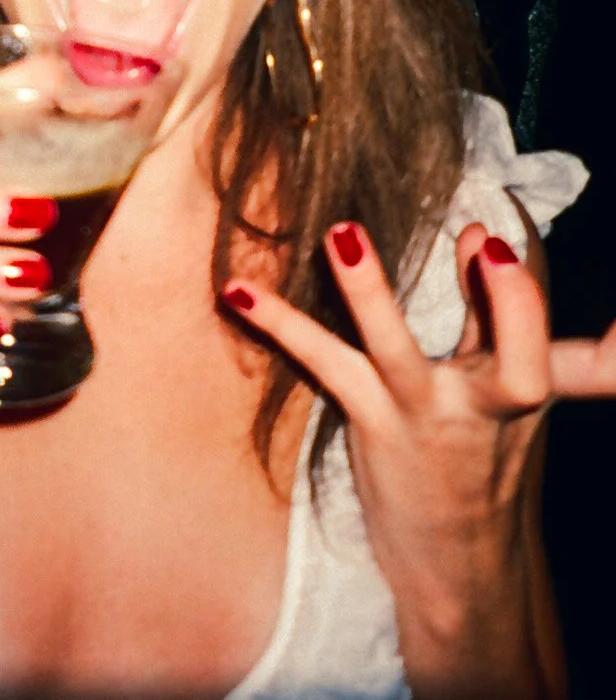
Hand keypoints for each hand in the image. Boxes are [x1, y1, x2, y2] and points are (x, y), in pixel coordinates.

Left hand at [220, 220, 587, 696]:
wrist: (459, 577)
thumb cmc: (476, 460)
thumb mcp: (502, 392)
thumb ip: (492, 315)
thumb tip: (477, 232)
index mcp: (531, 384)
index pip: (569, 339)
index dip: (571, 303)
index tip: (562, 253)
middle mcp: (489, 404)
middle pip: (519, 358)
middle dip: (514, 303)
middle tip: (487, 245)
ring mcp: (426, 419)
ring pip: (399, 354)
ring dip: (369, 293)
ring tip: (340, 233)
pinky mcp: (371, 429)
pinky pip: (323, 366)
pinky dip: (279, 324)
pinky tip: (237, 292)